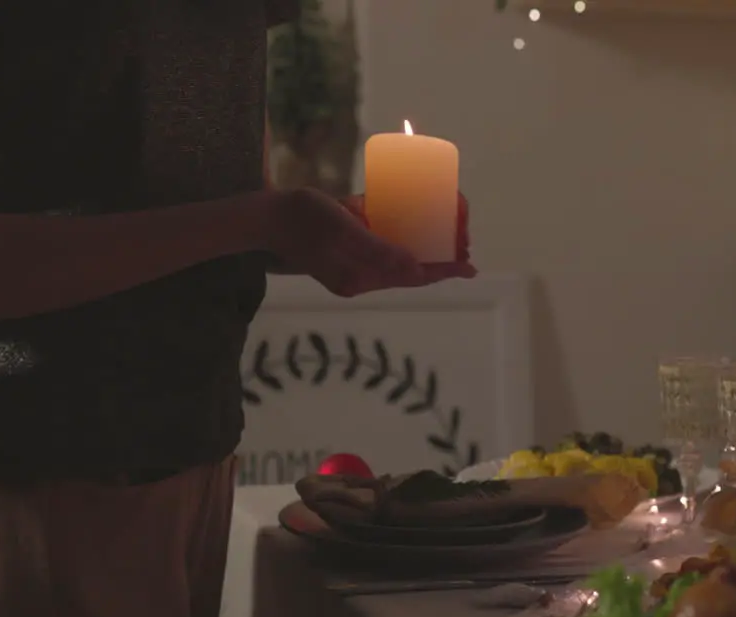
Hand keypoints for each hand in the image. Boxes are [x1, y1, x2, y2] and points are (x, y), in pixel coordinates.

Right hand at [270, 188, 461, 296]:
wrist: (264, 218)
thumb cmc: (303, 218)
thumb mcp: (343, 230)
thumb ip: (377, 250)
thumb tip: (416, 269)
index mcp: (361, 277)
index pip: (413, 277)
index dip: (444, 270)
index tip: (470, 267)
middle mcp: (359, 279)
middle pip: (409, 272)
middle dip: (438, 261)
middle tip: (463, 244)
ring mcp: (351, 270)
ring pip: (397, 263)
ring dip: (421, 253)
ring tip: (446, 238)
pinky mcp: (344, 258)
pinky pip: (380, 253)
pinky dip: (398, 244)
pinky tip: (410, 230)